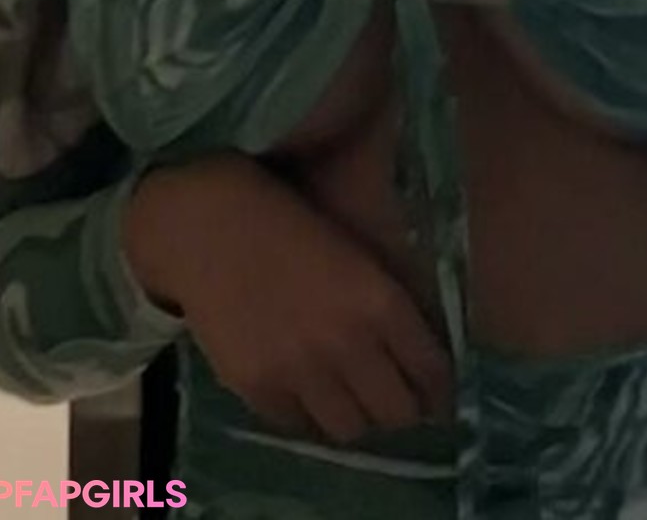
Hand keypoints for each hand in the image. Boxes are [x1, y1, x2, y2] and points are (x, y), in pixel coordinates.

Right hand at [124, 153, 454, 442]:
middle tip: (398, 399)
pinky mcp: (257, 388)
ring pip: (351, 429)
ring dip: (358, 417)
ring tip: (353, 400)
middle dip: (404, 408)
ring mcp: (300, 372)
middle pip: (396, 412)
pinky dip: (311, 416)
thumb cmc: (286, 218)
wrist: (206, 224)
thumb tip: (413, 348)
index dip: (439, 387)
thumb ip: (385, 303)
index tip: (437, 392)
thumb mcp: (354, 251)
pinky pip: (301, 426)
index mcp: (378, 300)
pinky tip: (309, 393)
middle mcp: (346, 344)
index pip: (430, 369)